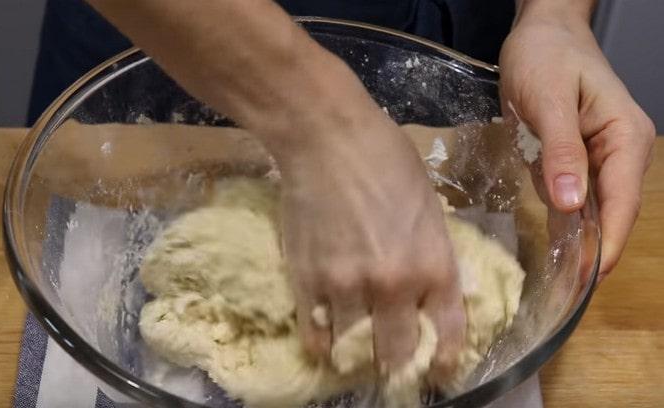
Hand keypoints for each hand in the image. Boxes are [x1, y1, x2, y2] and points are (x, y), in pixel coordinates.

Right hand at [274, 105, 465, 377]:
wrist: (325, 137)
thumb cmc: (385, 157)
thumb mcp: (429, 206)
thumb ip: (430, 253)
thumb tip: (426, 287)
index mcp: (434, 265)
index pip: (448, 336)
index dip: (443, 362)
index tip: (437, 371)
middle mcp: (394, 286)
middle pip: (399, 353)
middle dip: (399, 364)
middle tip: (393, 366)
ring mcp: (346, 288)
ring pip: (356, 350)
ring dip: (359, 358)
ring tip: (356, 357)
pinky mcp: (306, 282)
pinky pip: (315, 336)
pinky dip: (322, 347)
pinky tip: (326, 347)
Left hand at [499, 9, 654, 279]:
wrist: (539, 33)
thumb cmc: (545, 57)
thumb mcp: (547, 100)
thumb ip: (561, 151)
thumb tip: (573, 205)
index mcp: (626, 138)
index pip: (622, 201)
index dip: (608, 242)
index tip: (589, 278)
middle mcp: (620, 152)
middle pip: (611, 211)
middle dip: (594, 249)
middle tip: (567, 289)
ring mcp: (600, 157)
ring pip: (593, 208)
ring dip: (580, 240)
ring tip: (559, 280)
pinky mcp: (577, 158)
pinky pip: (573, 196)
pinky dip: (565, 220)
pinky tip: (552, 247)